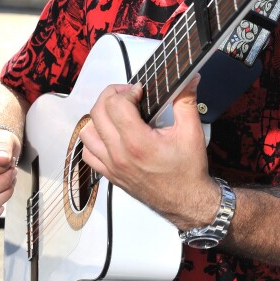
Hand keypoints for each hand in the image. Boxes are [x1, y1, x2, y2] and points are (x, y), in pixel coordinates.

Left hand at [79, 76, 217, 230]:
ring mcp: (112, 166)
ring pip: (87, 132)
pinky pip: (88, 153)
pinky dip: (94, 139)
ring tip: (117, 112)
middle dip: (112, 96)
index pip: (116, 105)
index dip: (128, 91)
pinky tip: (109, 134)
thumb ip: (186, 101)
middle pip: (98, 112)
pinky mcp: (110, 174)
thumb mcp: (192, 132)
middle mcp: (120, 154)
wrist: (187, 201)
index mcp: (138, 143)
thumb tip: (189, 78)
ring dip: (99, 116)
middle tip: (128, 94)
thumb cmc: (188, 171)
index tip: (140, 90)